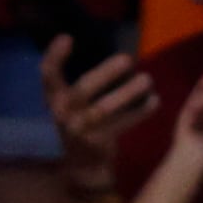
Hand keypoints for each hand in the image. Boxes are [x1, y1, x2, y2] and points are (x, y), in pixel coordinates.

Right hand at [41, 32, 157, 160]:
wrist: (83, 166)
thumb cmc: (83, 124)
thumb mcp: (73, 104)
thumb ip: (85, 83)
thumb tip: (115, 55)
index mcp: (54, 99)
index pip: (47, 75)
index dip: (54, 56)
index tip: (67, 37)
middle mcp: (62, 113)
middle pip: (82, 89)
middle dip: (105, 72)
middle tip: (128, 59)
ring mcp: (78, 130)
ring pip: (104, 108)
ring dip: (129, 92)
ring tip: (147, 79)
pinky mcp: (96, 143)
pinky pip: (122, 124)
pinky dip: (141, 112)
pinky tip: (154, 101)